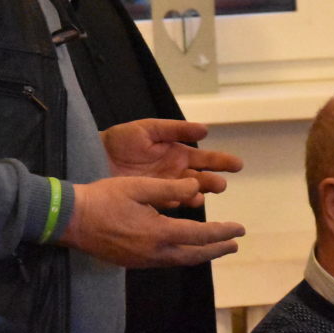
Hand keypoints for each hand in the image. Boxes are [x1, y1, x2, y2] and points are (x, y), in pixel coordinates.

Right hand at [61, 176, 245, 267]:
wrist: (70, 220)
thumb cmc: (103, 198)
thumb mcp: (138, 187)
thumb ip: (170, 189)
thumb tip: (196, 187)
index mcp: (160, 232)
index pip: (200, 235)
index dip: (222, 232)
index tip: (239, 229)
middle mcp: (155, 252)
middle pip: (195, 255)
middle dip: (217, 249)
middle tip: (234, 243)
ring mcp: (143, 260)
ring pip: (181, 260)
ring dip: (201, 254)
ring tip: (215, 247)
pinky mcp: (133, 262)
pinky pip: (166, 261)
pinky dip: (182, 255)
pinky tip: (183, 248)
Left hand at [101, 118, 243, 199]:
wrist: (96, 157)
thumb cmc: (122, 140)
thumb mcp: (148, 129)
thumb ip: (175, 129)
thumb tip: (205, 130)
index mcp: (177, 153)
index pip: (205, 159)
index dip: (222, 162)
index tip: (237, 165)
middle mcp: (176, 172)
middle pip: (202, 179)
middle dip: (213, 182)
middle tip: (220, 185)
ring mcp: (166, 188)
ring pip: (190, 194)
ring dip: (199, 194)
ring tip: (202, 194)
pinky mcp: (154, 200)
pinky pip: (172, 204)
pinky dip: (181, 203)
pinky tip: (186, 202)